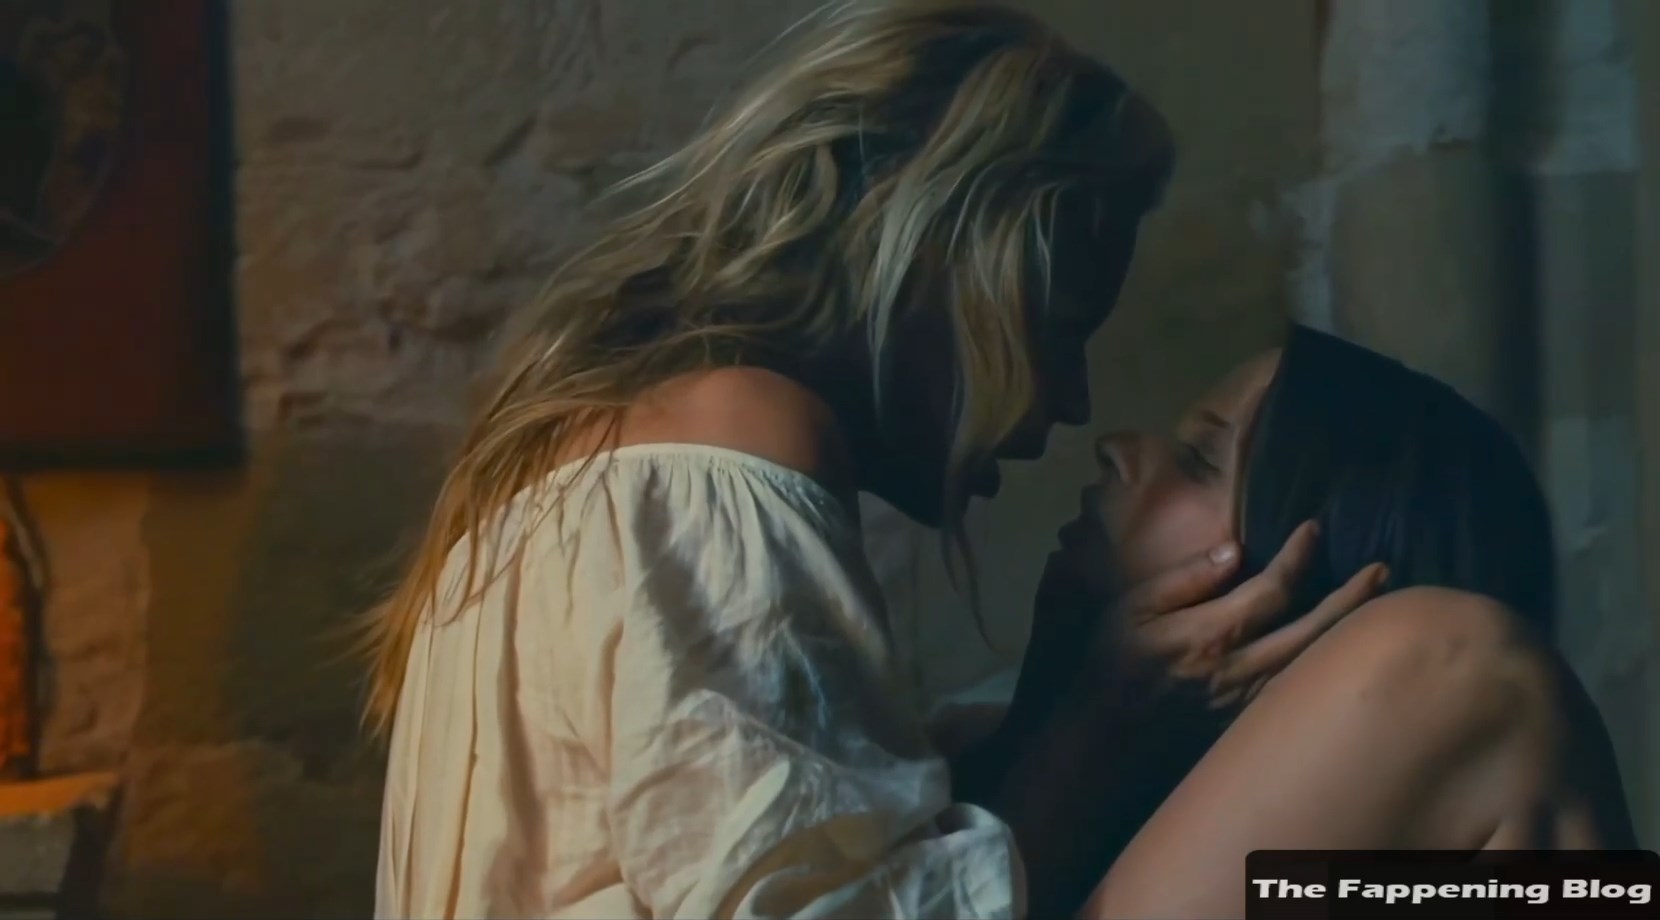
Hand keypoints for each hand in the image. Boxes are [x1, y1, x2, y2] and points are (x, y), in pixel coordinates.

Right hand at [1116, 521, 1388, 709]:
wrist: (1103, 733)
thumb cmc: (1113, 663)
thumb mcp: (1130, 608)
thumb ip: (1185, 578)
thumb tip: (1235, 549)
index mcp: (1212, 634)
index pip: (1273, 589)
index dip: (1298, 556)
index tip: (1313, 529)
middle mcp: (1243, 669)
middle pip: (1314, 630)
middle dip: (1351, 596)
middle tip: (1381, 569)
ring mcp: (1252, 701)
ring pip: (1316, 664)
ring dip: (1349, 632)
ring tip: (1378, 606)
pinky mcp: (1252, 722)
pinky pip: (1302, 691)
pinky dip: (1328, 666)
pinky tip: (1342, 650)